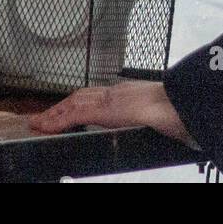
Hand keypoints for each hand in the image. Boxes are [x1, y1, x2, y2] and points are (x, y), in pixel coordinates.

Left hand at [29, 80, 199, 148]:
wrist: (182, 104)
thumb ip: (156, 120)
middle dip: (62, 106)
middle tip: (46, 117)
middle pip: (81, 96)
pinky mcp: (104, 109)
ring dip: (55, 112)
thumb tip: (164, 131)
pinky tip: (46, 127)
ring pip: (74, 102)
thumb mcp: (164, 117)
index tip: (69, 109)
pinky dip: (58, 120)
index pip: (98, 95)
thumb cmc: (179, 111)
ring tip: (40, 122)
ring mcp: (110, 99)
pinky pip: (74, 114)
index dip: (80, 101)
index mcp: (131, 93)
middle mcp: (118, 92)